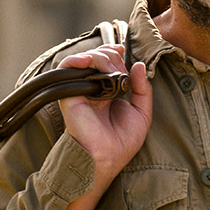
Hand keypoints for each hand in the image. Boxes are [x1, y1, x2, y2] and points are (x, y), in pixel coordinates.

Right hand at [56, 44, 151, 184]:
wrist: (107, 158)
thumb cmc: (122, 142)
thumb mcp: (142, 112)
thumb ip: (143, 88)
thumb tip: (138, 65)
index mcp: (107, 93)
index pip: (108, 64)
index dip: (114, 53)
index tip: (123, 51)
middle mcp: (92, 90)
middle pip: (97, 58)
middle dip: (111, 55)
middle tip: (120, 66)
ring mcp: (80, 91)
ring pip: (85, 59)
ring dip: (99, 56)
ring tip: (109, 67)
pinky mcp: (69, 94)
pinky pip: (67, 69)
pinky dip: (76, 59)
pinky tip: (89, 61)